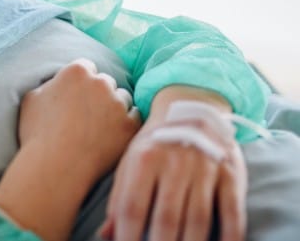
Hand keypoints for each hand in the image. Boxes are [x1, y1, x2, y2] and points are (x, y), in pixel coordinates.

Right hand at [18, 58, 141, 184]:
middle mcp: (100, 82)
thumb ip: (49, 84)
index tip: (77, 95)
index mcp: (76, 72)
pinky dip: (126, 124)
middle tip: (88, 113)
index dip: (80, 82)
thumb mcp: (31, 99)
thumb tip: (57, 83)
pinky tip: (112, 135)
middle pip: (106, 82)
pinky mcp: (130, 126)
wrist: (54, 167)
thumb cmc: (37, 134)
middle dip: (99, 94)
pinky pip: (135, 117)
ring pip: (123, 98)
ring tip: (100, 127)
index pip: (86, 67)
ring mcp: (118, 104)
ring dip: (115, 108)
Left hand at [99, 89, 246, 240]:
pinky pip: (232, 211)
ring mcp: (204, 169)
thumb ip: (118, 199)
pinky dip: (230, 235)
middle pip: (166, 218)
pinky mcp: (230, 175)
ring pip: (198, 218)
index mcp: (143, 160)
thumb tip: (105, 235)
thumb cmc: (154, 144)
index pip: (132, 207)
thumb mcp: (129, 162)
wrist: (191, 108)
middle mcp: (173, 164)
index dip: (128, 236)